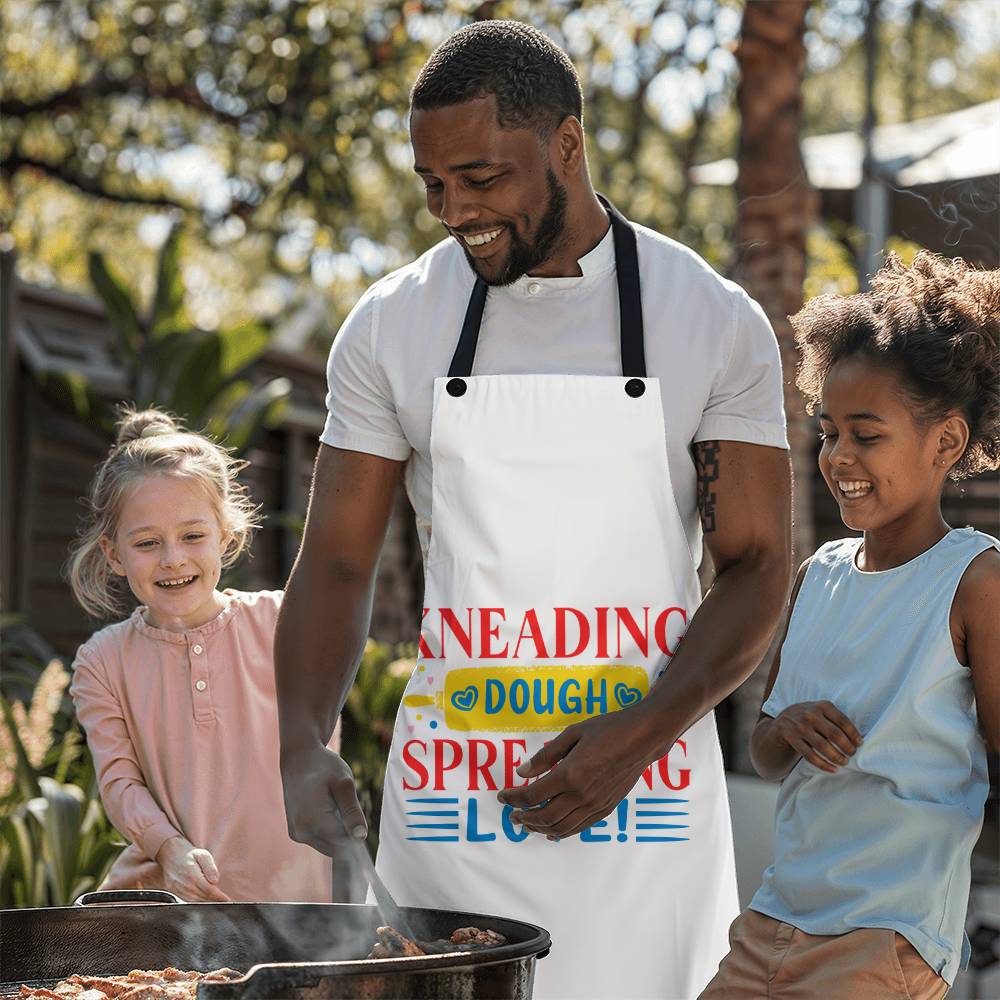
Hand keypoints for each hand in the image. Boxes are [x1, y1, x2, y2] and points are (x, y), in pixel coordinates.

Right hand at [155, 837, 230, 901]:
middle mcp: (184, 886)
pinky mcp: (173, 894)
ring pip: (195, 904)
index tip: (228, 901)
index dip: (220, 897)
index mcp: (193, 876)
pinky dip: (195, 905)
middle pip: (203, 900)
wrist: (170, 853)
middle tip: (224, 903)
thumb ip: (210, 867)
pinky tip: (203, 903)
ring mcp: (177, 892)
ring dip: (205, 905)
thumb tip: (215, 881)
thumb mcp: (203, 854)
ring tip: (216, 903)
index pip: (209, 891)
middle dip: (214, 902)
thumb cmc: (188, 854)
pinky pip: (186, 903)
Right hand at [280, 742, 366, 855]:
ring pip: (328, 845)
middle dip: (346, 832)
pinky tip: (325, 807)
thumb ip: (352, 811)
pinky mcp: (295, 832)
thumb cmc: (323, 767)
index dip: (356, 834)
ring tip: (333, 803)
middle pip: (336, 847)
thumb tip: (361, 836)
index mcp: (313, 821)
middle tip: (343, 803)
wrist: (299, 758)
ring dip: (337, 830)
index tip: (357, 814)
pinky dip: (327, 829)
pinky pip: (319, 839)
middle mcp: (302, 832)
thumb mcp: (344, 783)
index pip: (344, 843)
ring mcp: (297, 834)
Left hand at [497, 708, 652, 839]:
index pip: (532, 795)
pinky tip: (552, 830)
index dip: (513, 798)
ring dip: (539, 828)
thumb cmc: (608, 729)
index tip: (502, 796)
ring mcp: (594, 805)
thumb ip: (545, 755)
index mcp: (569, 774)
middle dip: (523, 817)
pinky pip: (578, 828)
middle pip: (543, 817)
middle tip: (512, 814)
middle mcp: (581, 795)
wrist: (642, 739)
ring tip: (527, 823)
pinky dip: (561, 832)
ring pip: (560, 828)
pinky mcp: (605, 809)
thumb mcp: (572, 734)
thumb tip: (522, 772)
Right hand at [773, 701, 862, 772]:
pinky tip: (832, 769)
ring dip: (837, 757)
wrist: (782, 720)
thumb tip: (857, 738)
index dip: (854, 734)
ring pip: (822, 746)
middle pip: (834, 734)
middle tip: (852, 754)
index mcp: (822, 705)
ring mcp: (799, 726)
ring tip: (844, 762)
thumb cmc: (809, 716)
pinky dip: (823, 765)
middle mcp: (810, 714)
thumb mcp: (821, 710)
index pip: (843, 721)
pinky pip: (810, 755)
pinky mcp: (791, 738)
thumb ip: (835, 718)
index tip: (860, 744)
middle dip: (847, 747)